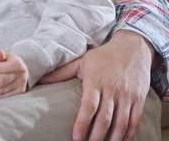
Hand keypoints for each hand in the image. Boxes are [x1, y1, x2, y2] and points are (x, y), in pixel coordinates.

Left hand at [0, 50, 27, 97]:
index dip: (3, 67)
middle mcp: (20, 75)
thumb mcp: (3, 55)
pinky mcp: (17, 93)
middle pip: (3, 81)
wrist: (18, 71)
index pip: (12, 65)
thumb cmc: (7, 62)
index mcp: (18, 63)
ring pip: (2, 90)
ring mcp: (20, 85)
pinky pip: (3, 95)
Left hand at [39, 31, 153, 140]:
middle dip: (96, 135)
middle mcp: (112, 89)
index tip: (75, 137)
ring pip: (121, 122)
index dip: (82, 123)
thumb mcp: (81, 61)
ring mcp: (127, 95)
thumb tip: (40, 79)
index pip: (89, 106)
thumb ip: (61, 72)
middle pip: (105, 118)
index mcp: (96, 80)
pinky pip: (135, 120)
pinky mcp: (139, 99)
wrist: (132, 48)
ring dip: (113, 138)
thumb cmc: (103, 56)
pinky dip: (129, 133)